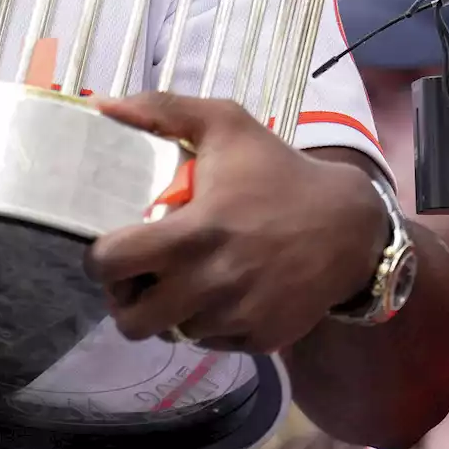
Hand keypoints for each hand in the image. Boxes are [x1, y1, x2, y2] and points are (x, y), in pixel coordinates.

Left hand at [86, 93, 389, 354]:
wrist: (349, 225)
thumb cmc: (278, 171)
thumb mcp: (225, 123)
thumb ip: (162, 110)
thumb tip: (102, 106)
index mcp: (191, 235)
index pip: (111, 265)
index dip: (98, 260)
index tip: (108, 248)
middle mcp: (210, 286)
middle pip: (132, 321)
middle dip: (124, 299)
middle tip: (135, 275)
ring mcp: (236, 319)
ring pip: (171, 334)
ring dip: (165, 311)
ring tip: (175, 280)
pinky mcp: (260, 340)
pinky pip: (210, 342)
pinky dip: (203, 322)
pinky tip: (215, 290)